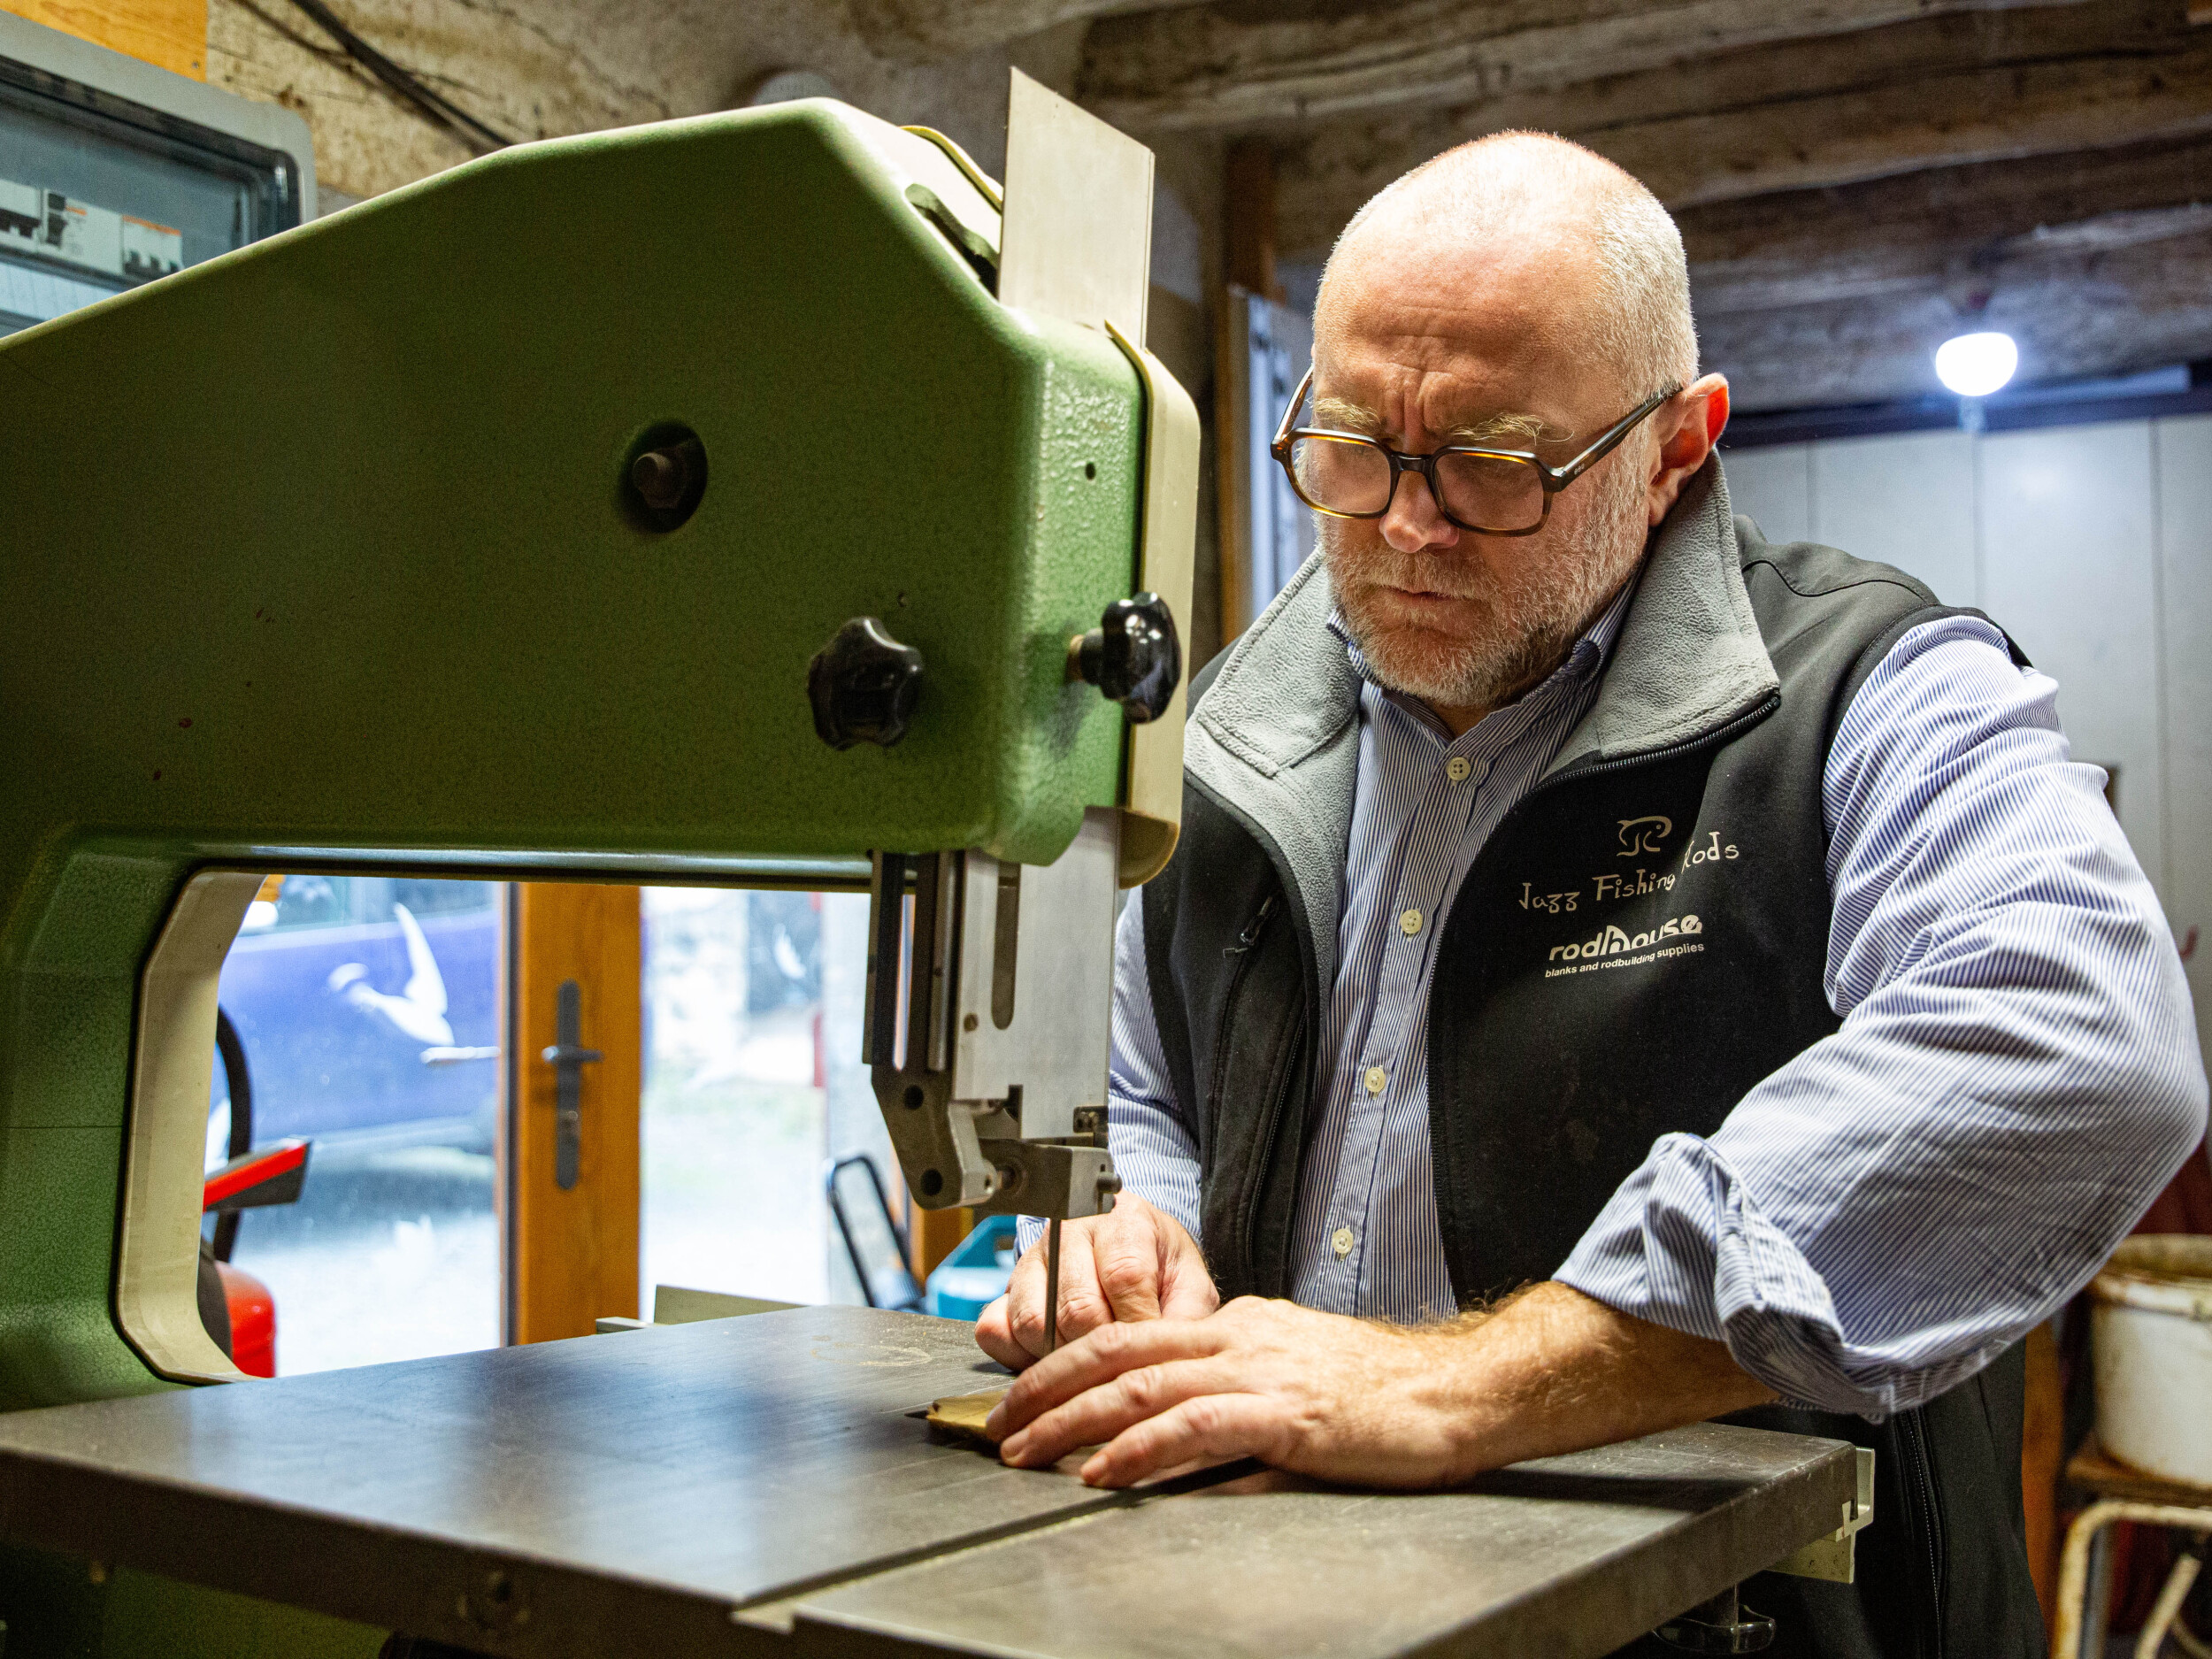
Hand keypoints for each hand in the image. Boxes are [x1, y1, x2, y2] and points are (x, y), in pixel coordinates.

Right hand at [974, 1192, 1216, 1370]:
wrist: (1129, 1250)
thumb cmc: (1160, 1269)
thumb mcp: (1189, 1282)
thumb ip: (1188, 1314)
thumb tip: (1171, 1355)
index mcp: (1121, 1220)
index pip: (1124, 1276)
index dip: (1139, 1324)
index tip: (1152, 1351)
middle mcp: (1068, 1232)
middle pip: (1076, 1308)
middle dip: (1104, 1350)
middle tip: (1124, 1364)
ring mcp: (1031, 1260)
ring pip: (1033, 1324)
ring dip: (1064, 1357)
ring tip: (1093, 1359)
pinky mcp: (1003, 1289)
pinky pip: (994, 1332)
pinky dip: (1020, 1358)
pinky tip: (1055, 1356)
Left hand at [987, 1295, 1468, 1487]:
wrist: (1458, 1394)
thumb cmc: (1383, 1394)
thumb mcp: (1291, 1379)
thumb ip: (1232, 1396)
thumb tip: (1176, 1435)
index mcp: (1235, 1325)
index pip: (1128, 1332)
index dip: (1065, 1362)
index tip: (1023, 1395)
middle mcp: (1238, 1336)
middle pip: (1116, 1349)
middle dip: (1046, 1388)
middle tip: (999, 1425)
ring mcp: (1260, 1370)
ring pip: (1142, 1382)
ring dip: (1073, 1420)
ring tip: (1028, 1451)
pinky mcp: (1287, 1414)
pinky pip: (1196, 1426)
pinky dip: (1141, 1447)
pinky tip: (1106, 1468)